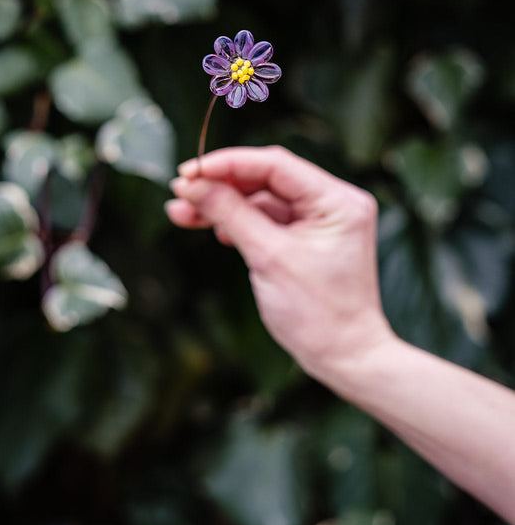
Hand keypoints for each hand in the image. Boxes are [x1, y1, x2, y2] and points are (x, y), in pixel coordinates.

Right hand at [166, 146, 393, 386]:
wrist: (346, 359)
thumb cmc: (317, 313)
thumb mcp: (268, 257)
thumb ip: (230, 213)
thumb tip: (192, 184)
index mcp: (338, 200)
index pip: (275, 164)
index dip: (227, 164)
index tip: (188, 172)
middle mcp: (335, 202)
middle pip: (267, 179)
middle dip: (221, 186)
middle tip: (179, 195)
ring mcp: (323, 220)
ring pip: (263, 199)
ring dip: (224, 206)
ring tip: (182, 214)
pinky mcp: (309, 237)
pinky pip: (269, 219)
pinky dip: (240, 223)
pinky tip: (214, 230)